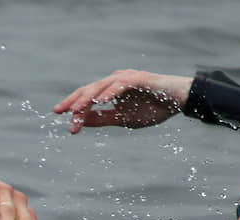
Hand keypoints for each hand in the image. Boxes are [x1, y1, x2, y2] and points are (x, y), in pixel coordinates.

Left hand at [53, 69, 192, 133]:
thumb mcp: (123, 119)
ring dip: (88, 99)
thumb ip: (103, 119)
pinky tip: (101, 100)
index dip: (73, 106)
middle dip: (75, 103)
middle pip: (89, 90)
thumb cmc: (154, 108)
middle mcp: (115, 81)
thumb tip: (81, 121)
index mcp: (110, 89)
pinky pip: (121, 85)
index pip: (87, 97)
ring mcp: (126, 78)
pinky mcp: (138, 78)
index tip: (60, 117)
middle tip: (62, 114)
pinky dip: (110, 92)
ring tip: (77, 109)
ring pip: (101, 86)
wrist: (179, 101)